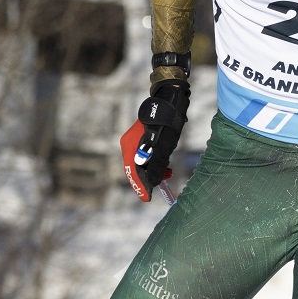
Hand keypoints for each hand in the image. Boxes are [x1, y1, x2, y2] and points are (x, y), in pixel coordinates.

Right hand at [119, 81, 190, 201]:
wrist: (168, 100)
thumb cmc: (166, 124)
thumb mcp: (163, 149)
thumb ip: (156, 167)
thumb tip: (152, 183)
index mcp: (130, 147)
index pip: (133, 172)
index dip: (141, 187)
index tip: (147, 198)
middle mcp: (129, 144)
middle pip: (135, 167)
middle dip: (147, 179)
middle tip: (159, 187)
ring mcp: (135, 139)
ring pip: (141, 161)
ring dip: (153, 170)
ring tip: (168, 172)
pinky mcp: (143, 137)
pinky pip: (145, 154)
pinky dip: (154, 161)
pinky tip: (165, 162)